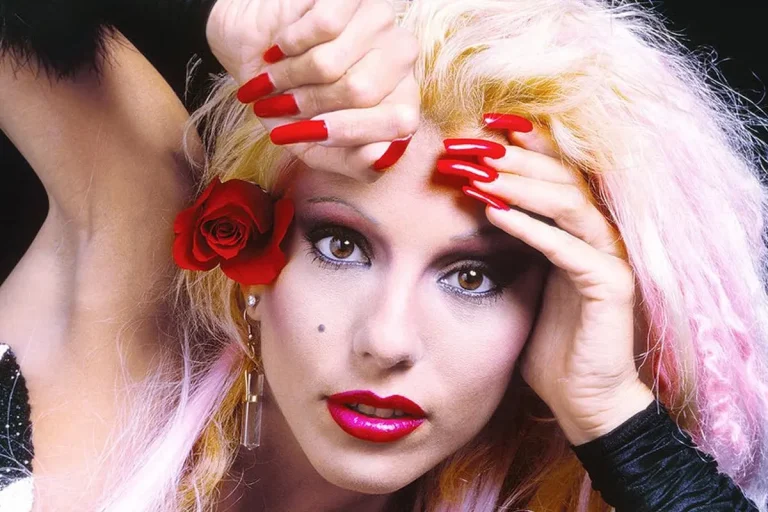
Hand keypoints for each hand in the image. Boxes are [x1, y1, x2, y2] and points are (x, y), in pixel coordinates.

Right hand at [206, 0, 419, 179]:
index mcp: (401, 97)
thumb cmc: (289, 101)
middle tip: (286, 103)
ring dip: (291, 75)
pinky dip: (290, 42)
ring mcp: (379, 20)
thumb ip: (353, 162)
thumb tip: (380, 158)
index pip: (402, 121)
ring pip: (333, 62)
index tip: (313, 134)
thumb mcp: (317, 147)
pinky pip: (322, 27)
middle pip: (361, 92)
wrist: (250, 51)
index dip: (352, 132)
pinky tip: (283, 44)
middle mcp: (400, 56)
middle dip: (310, 104)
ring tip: (277, 75)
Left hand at [439, 115, 653, 444]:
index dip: (521, 145)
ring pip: (569, 202)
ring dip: (519, 185)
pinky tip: (493, 213)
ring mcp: (609, 257)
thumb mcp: (522, 277)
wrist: (581, 397)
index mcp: (578, 228)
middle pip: (561, 176)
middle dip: (510, 159)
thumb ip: (511, 237)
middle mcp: (599, 234)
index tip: (477, 126)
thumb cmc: (548, 340)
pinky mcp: (611, 286)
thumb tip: (474, 199)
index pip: (554, 171)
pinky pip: (569, 248)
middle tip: (463, 148)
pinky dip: (531, 227)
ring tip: (475, 174)